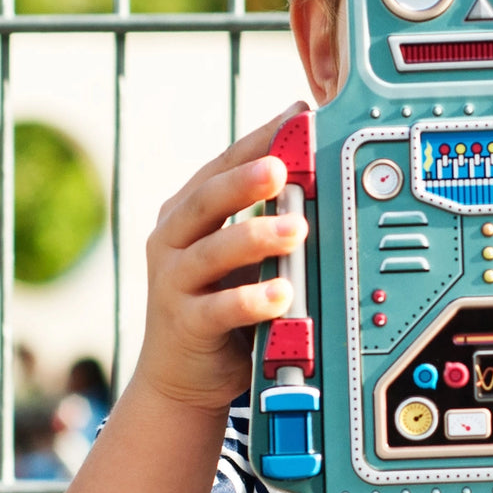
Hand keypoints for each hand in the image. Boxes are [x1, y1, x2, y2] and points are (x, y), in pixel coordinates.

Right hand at [134, 102, 310, 413]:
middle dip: (246, 180)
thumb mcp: (242, 254)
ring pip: (213, 252)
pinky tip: (282, 295)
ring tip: (297, 229)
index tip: (296, 117)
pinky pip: (221, 309)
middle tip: (282, 166)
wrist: (182, 374)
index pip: (223, 165)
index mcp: (188, 212)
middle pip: (207, 200)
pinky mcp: (185, 324)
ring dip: (256, 237)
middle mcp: (173, 239)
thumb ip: (268, 218)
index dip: (258, 140)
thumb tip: (319, 172)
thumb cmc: (220, 301)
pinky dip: (252, 300)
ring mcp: (174, 282)